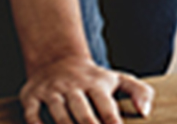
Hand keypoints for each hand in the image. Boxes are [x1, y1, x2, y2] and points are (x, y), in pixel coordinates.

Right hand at [19, 55, 151, 123]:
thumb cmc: (94, 79)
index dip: (112, 121)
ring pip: (59, 114)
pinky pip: (32, 114)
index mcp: (96, 84)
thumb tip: (146, 113)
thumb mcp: (119, 79)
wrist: (57, 60)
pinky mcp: (31, 96)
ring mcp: (52, 91)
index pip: (106, 105)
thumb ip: (140, 92)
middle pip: (83, 113)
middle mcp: (73, 87)